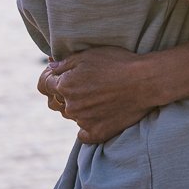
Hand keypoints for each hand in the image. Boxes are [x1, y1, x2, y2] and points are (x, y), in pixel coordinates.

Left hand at [37, 47, 162, 142]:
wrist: (145, 82)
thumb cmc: (118, 63)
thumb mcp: (89, 54)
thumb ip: (64, 62)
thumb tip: (50, 67)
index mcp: (65, 86)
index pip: (43, 85)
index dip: (49, 78)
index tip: (57, 74)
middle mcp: (70, 106)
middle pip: (55, 102)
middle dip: (61, 93)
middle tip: (80, 84)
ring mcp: (82, 122)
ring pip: (70, 115)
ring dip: (76, 106)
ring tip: (95, 95)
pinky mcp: (96, 133)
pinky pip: (83, 133)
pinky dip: (87, 125)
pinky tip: (98, 114)